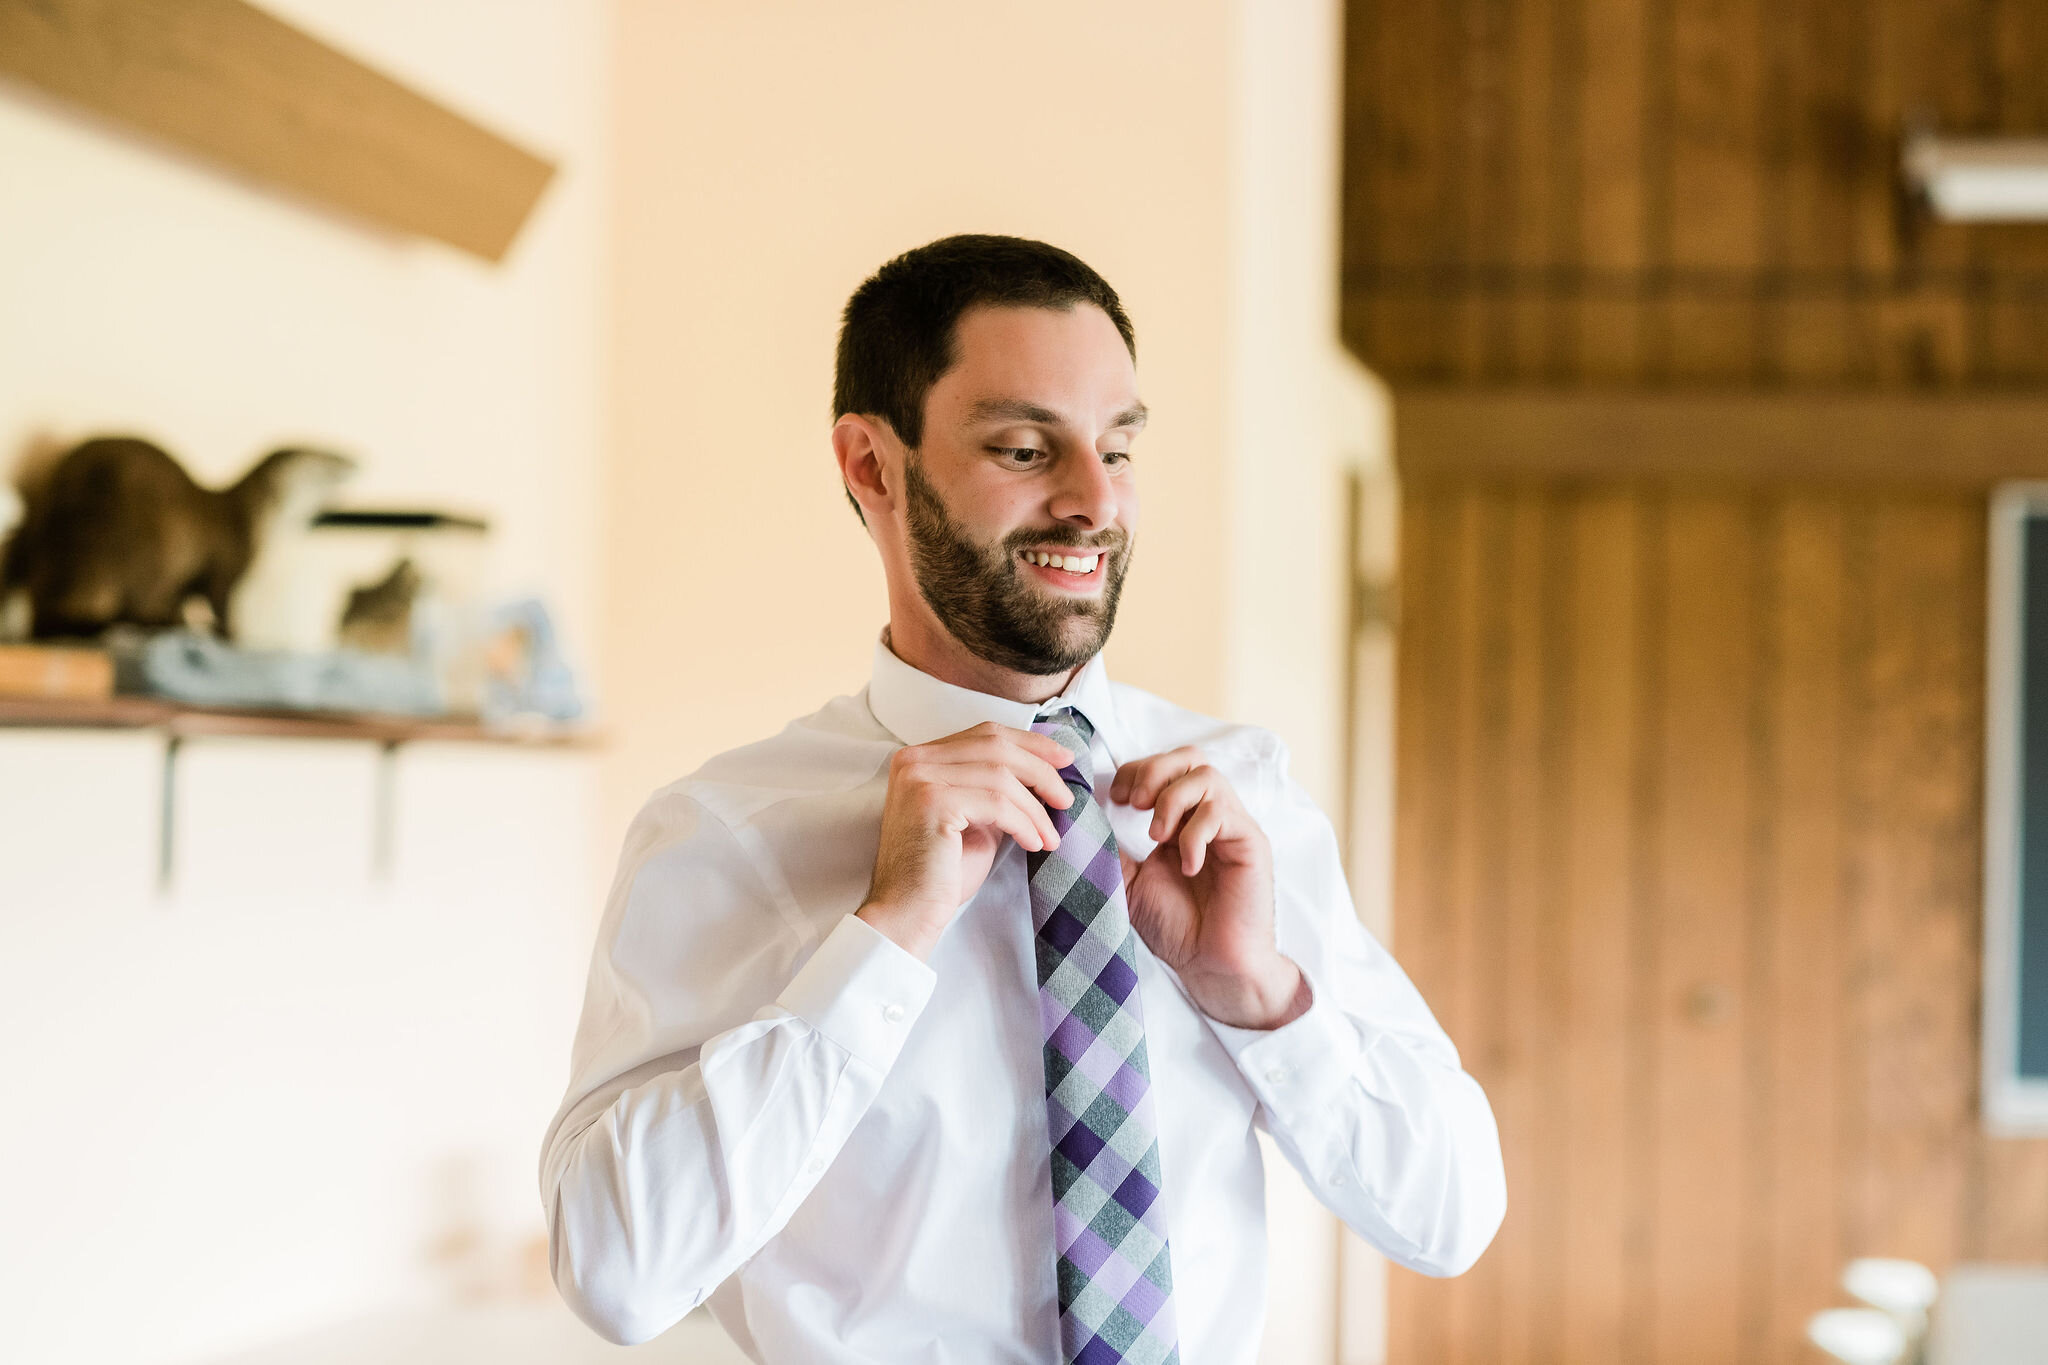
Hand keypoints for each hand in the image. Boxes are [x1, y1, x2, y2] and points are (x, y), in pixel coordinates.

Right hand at [857, 721, 1074, 959]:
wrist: (906, 914)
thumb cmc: (941, 874)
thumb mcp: (974, 819)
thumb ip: (995, 791)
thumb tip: (1043, 773)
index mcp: (920, 758)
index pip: (985, 734)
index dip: (1030, 743)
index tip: (1063, 760)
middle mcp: (914, 760)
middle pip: (996, 746)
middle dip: (1041, 770)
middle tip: (1066, 798)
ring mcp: (920, 778)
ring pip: (1001, 776)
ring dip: (1036, 808)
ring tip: (1050, 836)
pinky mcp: (932, 801)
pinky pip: (997, 803)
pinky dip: (1024, 823)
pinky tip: (1034, 844)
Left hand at [1108, 748, 1308, 1028]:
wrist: (1211, 966)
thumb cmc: (1176, 927)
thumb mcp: (1129, 882)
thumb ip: (1111, 850)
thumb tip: (1079, 820)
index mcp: (1180, 820)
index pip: (1164, 767)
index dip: (1135, 771)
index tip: (1113, 798)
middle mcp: (1208, 817)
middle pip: (1188, 757)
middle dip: (1153, 771)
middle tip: (1132, 804)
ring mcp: (1231, 827)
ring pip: (1206, 776)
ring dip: (1172, 799)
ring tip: (1156, 836)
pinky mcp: (1250, 843)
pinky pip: (1223, 813)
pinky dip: (1195, 834)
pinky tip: (1186, 865)